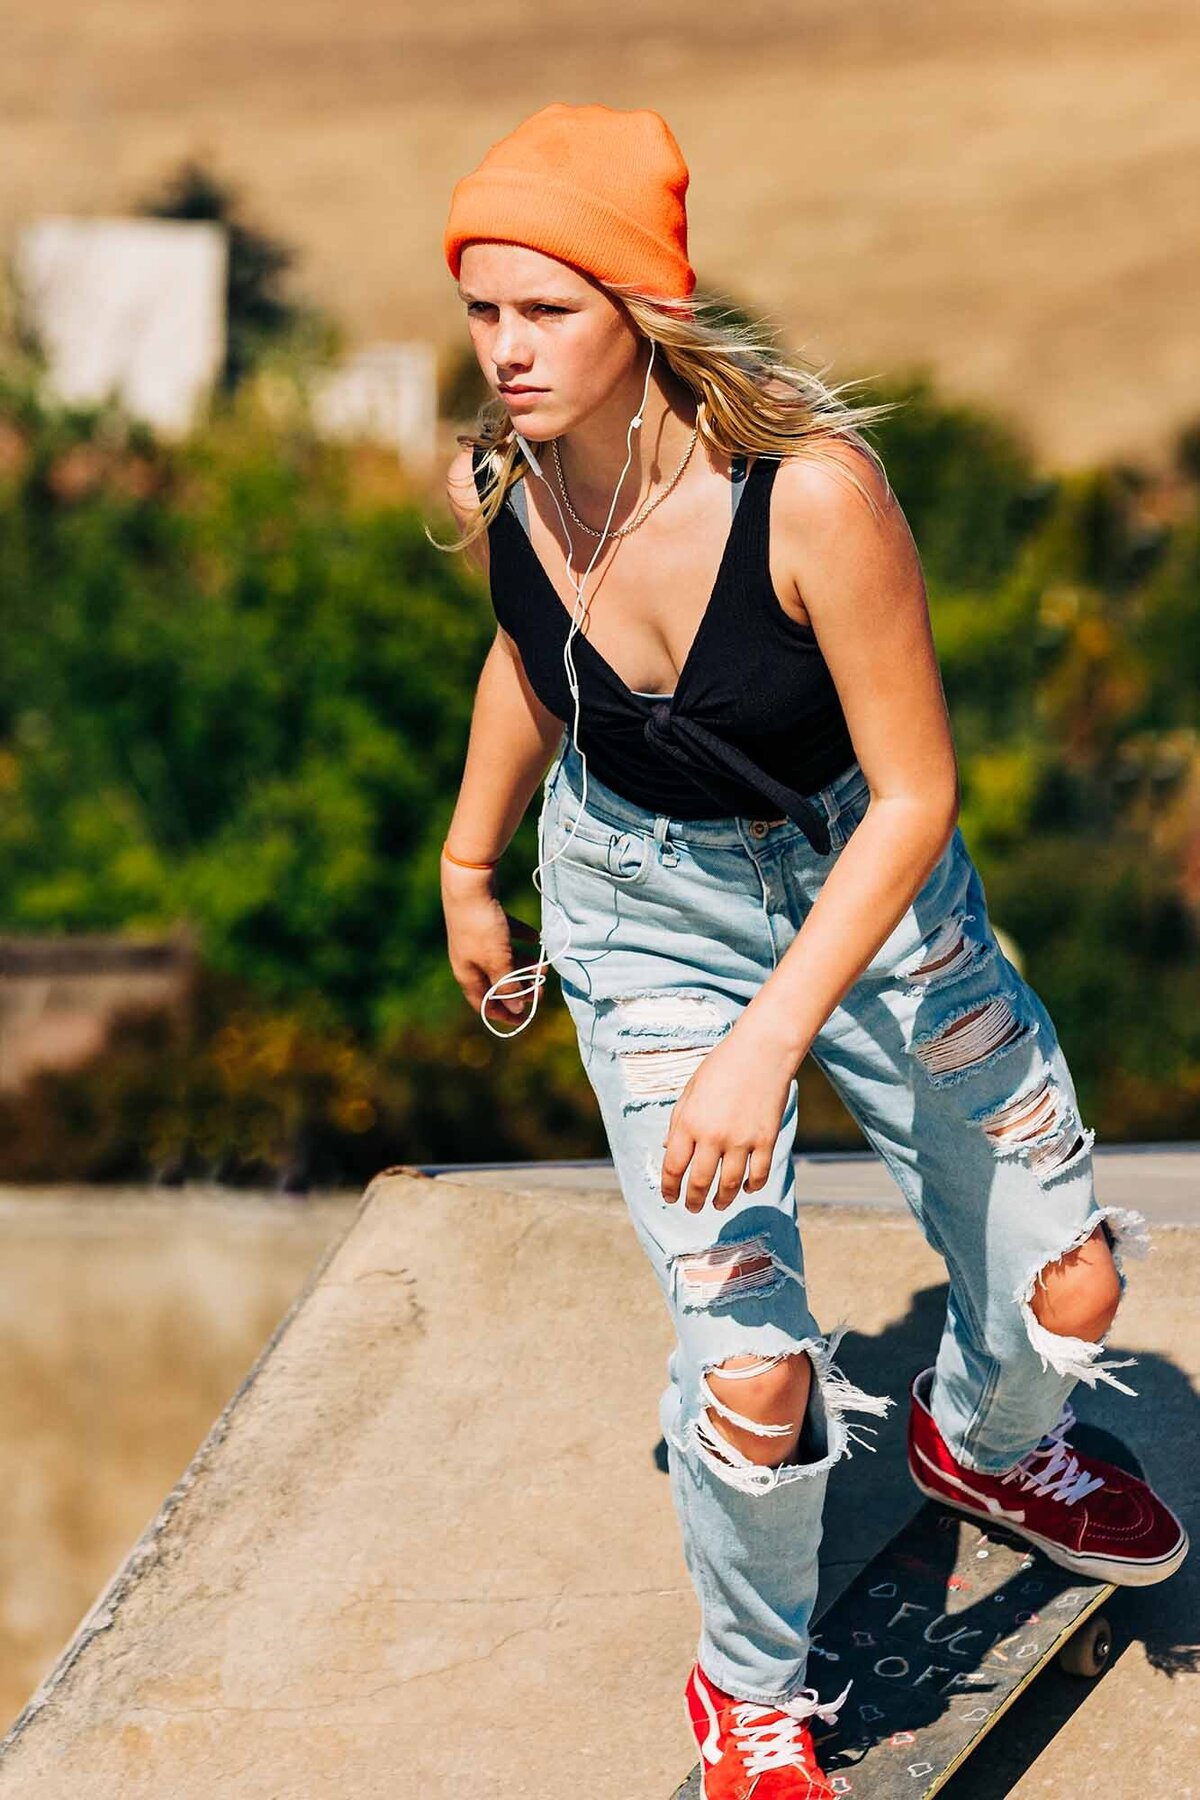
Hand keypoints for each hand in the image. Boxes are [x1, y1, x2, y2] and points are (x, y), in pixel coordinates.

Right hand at [443, 871, 543, 1022]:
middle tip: (543, 988)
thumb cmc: (482, 926)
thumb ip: (508, 986)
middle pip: (497, 982)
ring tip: (544, 963)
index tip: (525, 1020)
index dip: (504, 1014)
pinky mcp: (484, 921)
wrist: (470, 884)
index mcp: (467, 974)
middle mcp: (469, 960)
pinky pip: (506, 936)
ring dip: (524, 964)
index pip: (484, 1004)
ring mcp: (476, 940)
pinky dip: (521, 939)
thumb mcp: (498, 960)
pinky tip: (535, 937)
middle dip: (521, 987)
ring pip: (503, 960)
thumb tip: (516, 1010)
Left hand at [659, 1024, 797, 1210]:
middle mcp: (712, 1136)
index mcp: (688, 1123)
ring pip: (728, 1185)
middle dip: (693, 1200)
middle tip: (693, 1207)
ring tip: (717, 1204)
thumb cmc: (721, 1067)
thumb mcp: (690, 1091)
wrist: (761, 1051)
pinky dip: (751, 1187)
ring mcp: (741, 1140)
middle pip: (699, 1182)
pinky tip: (745, 1189)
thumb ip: (678, 1122)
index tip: (670, 1197)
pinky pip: (758, 1175)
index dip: (669, 1188)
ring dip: (721, 1200)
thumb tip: (667, 1150)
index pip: (673, 1167)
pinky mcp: (766, 1140)